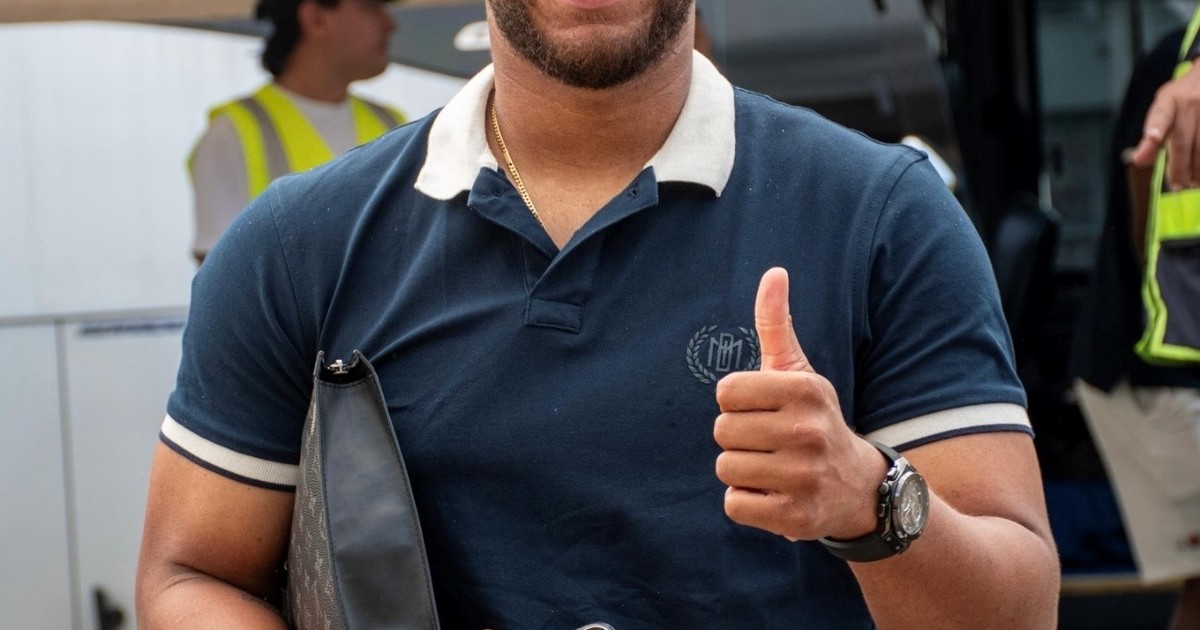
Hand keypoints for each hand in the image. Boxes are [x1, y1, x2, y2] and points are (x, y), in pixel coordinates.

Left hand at [713, 268, 885, 540]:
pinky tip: (774, 494)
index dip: (738, 403)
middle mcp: (808, 432)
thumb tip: (773, 272)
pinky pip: (735, 504)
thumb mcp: (799, 372)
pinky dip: (747, 502)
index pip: (726, 392)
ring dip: (741, 471)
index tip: (764, 410)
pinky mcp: (795, 517)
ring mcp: (804, 476)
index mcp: (805, 390)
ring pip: (726, 468)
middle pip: (722, 431)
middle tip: (769, 442)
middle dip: (738, 438)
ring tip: (772, 468)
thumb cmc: (813, 419)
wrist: (858, 487)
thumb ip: (777, 325)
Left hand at [1130, 61, 1199, 189]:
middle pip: (1183, 140)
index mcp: (1170, 100)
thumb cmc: (1182, 97)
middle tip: (1177, 185)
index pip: (1161, 115)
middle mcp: (1191, 102)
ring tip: (1193, 183)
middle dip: (1179, 166)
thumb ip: (1152, 134)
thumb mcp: (1163, 107)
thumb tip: (1138, 160)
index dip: (1156, 127)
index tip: (1152, 137)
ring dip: (1198, 167)